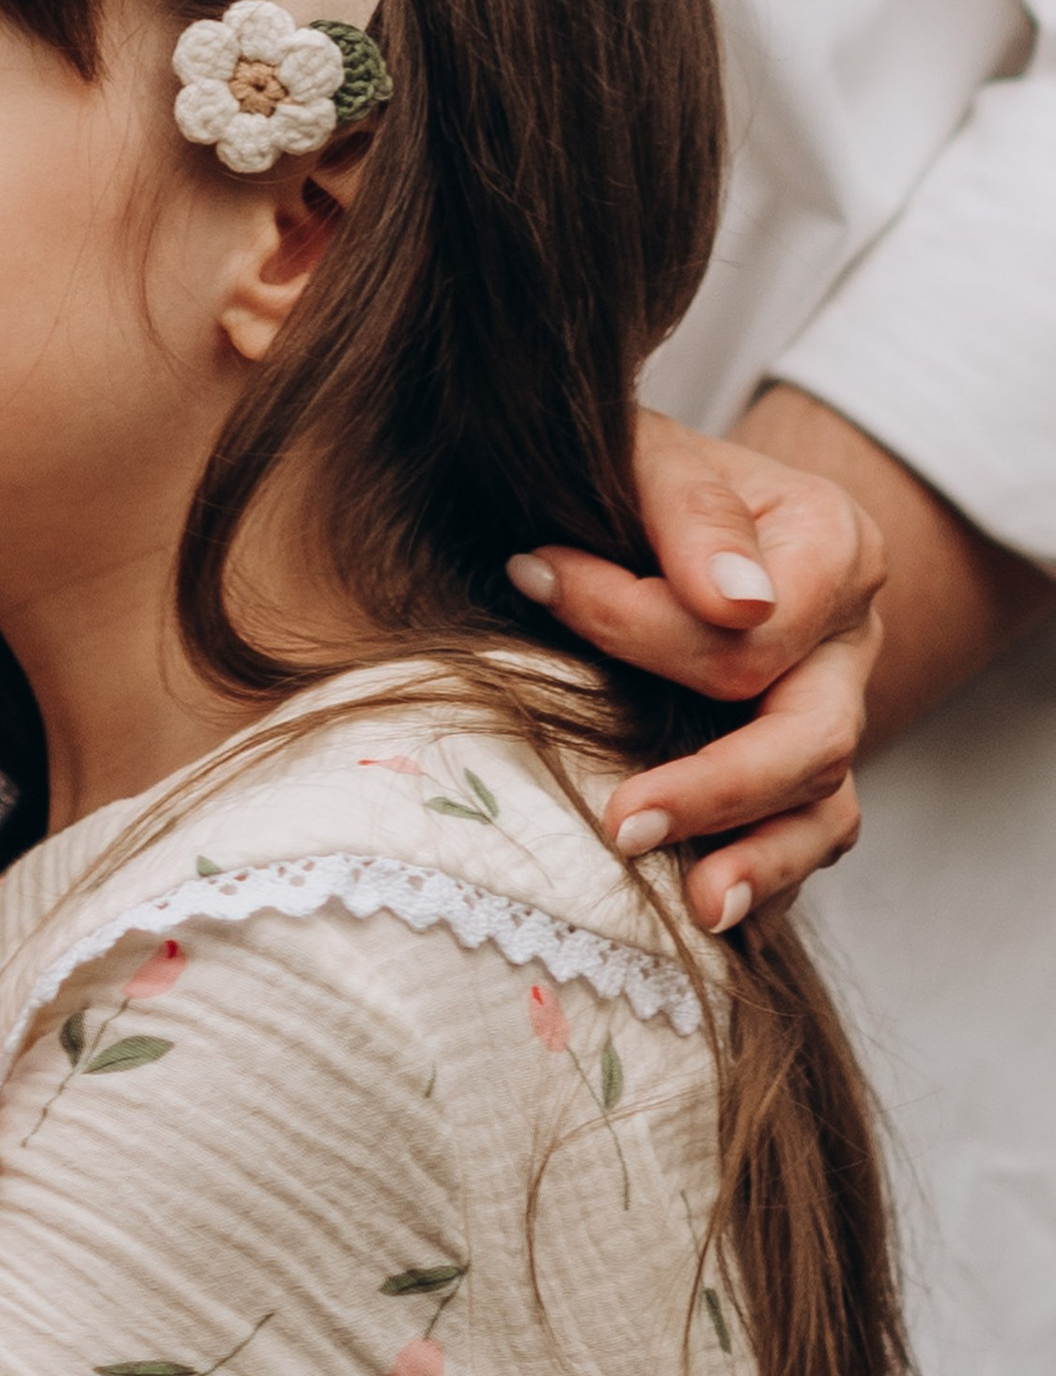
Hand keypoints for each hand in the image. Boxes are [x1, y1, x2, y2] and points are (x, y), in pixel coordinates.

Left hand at [509, 406, 880, 931]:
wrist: (645, 501)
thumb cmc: (637, 475)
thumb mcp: (649, 452)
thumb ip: (689, 510)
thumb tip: (735, 602)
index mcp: (832, 550)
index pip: (748, 632)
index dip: (636, 623)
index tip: (529, 575)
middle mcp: (846, 642)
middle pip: (812, 738)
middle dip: (716, 788)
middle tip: (621, 824)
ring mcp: (829, 713)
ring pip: (825, 808)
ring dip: (759, 862)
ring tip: (697, 907)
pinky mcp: (796, 772)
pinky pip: (802, 843)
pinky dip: (760, 882)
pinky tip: (706, 922)